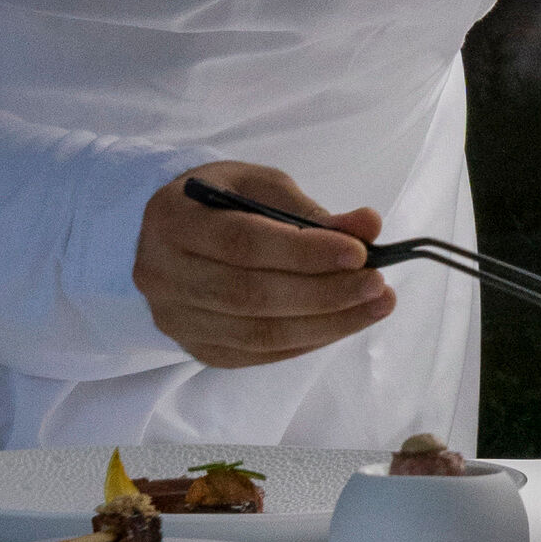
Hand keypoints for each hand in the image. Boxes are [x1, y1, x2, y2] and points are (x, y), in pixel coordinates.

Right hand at [132, 162, 394, 368]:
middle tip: (378, 285)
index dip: (304, 252)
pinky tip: (343, 323)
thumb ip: (310, 210)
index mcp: (172, 220)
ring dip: (326, 324)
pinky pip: (258, 355)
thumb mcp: (259, 186)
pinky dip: (307, 341)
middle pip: (251, 296)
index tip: (360, 253)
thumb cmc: (221, 202)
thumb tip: (369, 227)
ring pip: (258, 334)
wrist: (166, 235)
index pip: (242, 244)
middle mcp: (162, 275)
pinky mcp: (196, 348)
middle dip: (324, 293)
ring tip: (375, 305)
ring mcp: (175, 319)